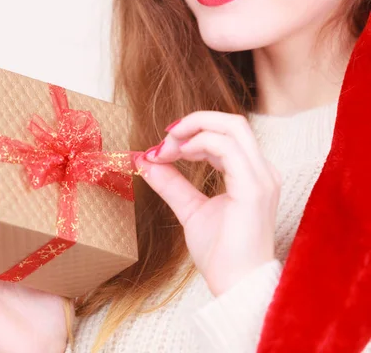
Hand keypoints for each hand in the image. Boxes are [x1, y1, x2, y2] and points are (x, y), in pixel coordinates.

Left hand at [135, 112, 280, 295]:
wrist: (236, 285)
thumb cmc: (221, 253)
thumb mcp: (189, 209)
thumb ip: (171, 184)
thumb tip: (146, 161)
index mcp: (250, 173)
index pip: (224, 134)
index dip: (190, 133)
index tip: (160, 149)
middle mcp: (261, 170)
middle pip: (232, 122)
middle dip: (193, 122)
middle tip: (164, 139)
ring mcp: (261, 178)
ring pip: (232, 127)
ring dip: (192, 131)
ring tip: (166, 150)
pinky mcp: (254, 188)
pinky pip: (228, 148)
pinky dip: (198, 144)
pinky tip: (177, 156)